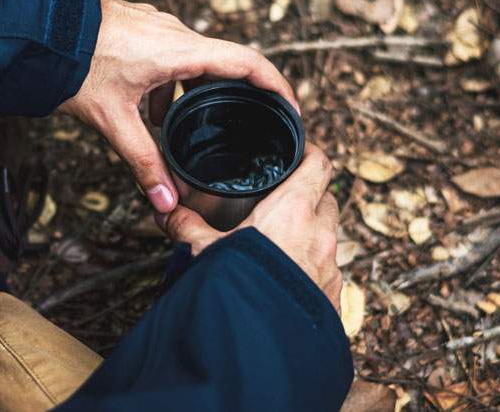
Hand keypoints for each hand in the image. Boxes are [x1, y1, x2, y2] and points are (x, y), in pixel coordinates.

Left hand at [58, 0, 298, 213]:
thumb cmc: (73, 64)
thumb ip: (143, 163)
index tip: (292, 110)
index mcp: (180, 50)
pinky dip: (171, 83)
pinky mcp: (140, 25)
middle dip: (237, 96)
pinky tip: (150, 109)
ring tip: (184, 126)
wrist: (35, 24)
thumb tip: (166, 203)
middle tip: (247, 125)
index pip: (248, 63)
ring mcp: (157, 25)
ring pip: (194, 60)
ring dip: (195, 92)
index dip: (277, 86)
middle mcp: (175, 32)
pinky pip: (171, 53)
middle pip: (225, 63)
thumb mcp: (113, 121)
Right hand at [163, 144, 342, 310]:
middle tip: (284, 199)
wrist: (257, 346)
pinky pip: (328, 272)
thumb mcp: (202, 251)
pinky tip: (287, 279)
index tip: (298, 152)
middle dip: (310, 195)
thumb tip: (167, 212)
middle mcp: (320, 236)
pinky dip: (312, 268)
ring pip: (329, 238)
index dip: (311, 154)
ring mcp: (330, 269)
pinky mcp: (332, 299)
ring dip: (311, 234)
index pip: (319, 165)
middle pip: (326, 199)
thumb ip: (186, 227)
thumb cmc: (234, 289)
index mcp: (293, 211)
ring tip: (283, 242)